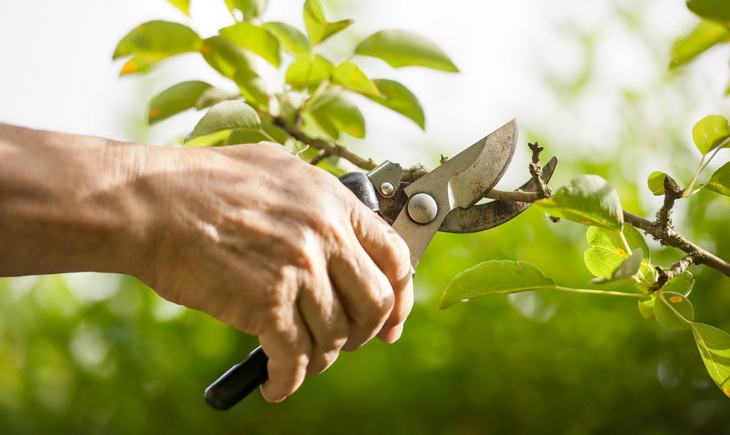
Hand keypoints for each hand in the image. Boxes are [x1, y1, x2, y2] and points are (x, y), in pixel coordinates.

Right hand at [135, 143, 413, 401]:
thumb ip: (317, 199)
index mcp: (333, 202)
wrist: (150, 202)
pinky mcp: (266, 303)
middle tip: (348, 342)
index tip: (392, 320)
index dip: (401, 296)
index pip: (395, 256)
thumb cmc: (204, 183)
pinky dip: (288, 381)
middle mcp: (325, 235)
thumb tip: (341, 227)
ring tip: (302, 360)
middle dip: (365, 333)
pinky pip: (295, 358)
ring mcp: (299, 269)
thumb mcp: (277, 169)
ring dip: (321, 358)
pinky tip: (276, 384)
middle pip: (376, 304)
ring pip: (335, 336)